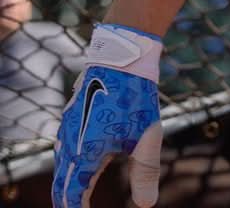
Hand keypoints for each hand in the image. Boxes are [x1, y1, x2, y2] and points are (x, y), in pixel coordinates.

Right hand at [52, 24, 162, 207]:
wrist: (122, 58)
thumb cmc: (136, 97)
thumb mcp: (147, 136)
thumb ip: (145, 173)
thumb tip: (147, 205)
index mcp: (84, 154)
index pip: (72, 196)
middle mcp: (69, 144)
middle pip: (61, 185)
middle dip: (68, 201)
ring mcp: (66, 129)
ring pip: (60, 166)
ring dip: (66, 183)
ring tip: (76, 196)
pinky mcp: (69, 117)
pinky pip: (62, 149)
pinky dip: (66, 164)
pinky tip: (78, 164)